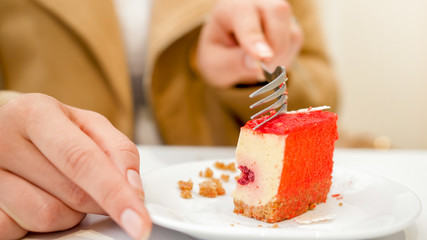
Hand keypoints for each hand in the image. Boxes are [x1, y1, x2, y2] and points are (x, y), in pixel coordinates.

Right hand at [0, 93, 150, 239]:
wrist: (7, 131)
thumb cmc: (53, 129)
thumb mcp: (89, 125)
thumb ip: (118, 150)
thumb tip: (133, 188)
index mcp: (34, 114)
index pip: (82, 160)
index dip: (115, 194)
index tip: (139, 221)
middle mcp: (2, 141)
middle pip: (72, 194)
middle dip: (95, 198)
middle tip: (91, 184)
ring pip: (47, 218)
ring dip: (67, 212)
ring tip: (57, 186)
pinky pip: (20, 229)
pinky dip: (38, 223)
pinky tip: (36, 197)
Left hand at [196, 0, 302, 87]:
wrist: (228, 52)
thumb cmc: (219, 54)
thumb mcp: (216, 62)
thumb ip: (231, 63)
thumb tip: (257, 66)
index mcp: (230, 6)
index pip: (245, 14)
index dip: (254, 37)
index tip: (263, 58)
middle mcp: (256, 1)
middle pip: (277, 12)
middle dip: (274, 47)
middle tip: (263, 71)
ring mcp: (275, 10)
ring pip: (290, 29)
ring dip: (279, 58)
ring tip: (261, 69)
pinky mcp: (289, 23)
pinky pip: (295, 40)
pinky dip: (284, 58)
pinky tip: (269, 63)